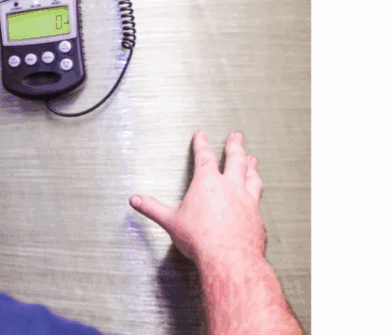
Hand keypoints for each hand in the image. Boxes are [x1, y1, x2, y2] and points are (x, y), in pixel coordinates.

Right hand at [129, 131, 265, 265]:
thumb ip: (152, 208)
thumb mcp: (170, 221)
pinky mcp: (257, 218)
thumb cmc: (200, 239)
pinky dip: (256, 194)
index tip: (202, 134)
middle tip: (236, 136)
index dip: (202, 143)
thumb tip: (136, 200)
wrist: (229, 259)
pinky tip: (256, 197)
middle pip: (235, 159)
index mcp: (208, 183)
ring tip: (253, 159)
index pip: (204, 156)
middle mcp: (230, 187)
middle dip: (234, 145)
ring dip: (251, 166)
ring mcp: (247, 201)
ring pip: (252, 177)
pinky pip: (258, 201)